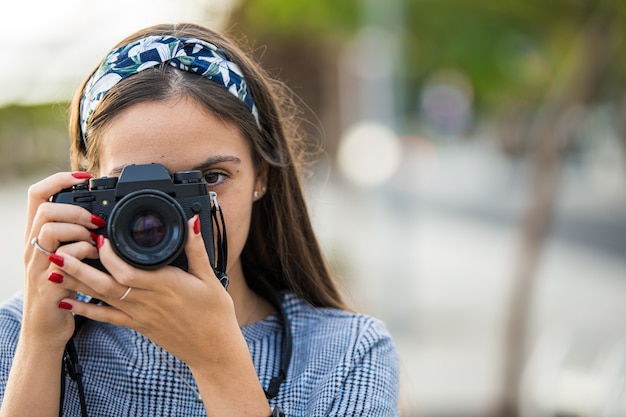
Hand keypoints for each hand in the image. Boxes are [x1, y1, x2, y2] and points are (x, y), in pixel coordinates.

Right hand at [23, 171, 99, 348]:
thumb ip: (75, 235)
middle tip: (95, 221)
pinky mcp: (47, 285)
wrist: (46, 329)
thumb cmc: (62, 288)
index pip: (37, 195)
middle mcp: (32, 248)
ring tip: (96, 241)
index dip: (59, 179)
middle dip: (75, 210)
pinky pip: (62, 260)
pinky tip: (96, 258)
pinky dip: (83, 253)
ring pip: (50, 230)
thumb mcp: (66, 256)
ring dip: (79, 231)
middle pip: (45, 210)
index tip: (84, 176)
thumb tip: (99, 215)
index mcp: (37, 237)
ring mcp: (37, 266)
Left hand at [51, 215, 240, 366]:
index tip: (98, 237)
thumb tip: (192, 221)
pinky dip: (85, 311)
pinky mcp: (137, 325)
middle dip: (79, 268)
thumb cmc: (214, 314)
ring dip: (76, 284)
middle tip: (57, 252)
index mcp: (165, 285)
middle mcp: (147, 300)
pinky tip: (67, 304)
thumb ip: (196, 249)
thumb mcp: (210, 279)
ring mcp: (139, 315)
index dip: (109, 255)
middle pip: (106, 283)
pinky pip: (106, 318)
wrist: (213, 350)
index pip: (128, 270)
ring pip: (101, 298)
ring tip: (52, 272)